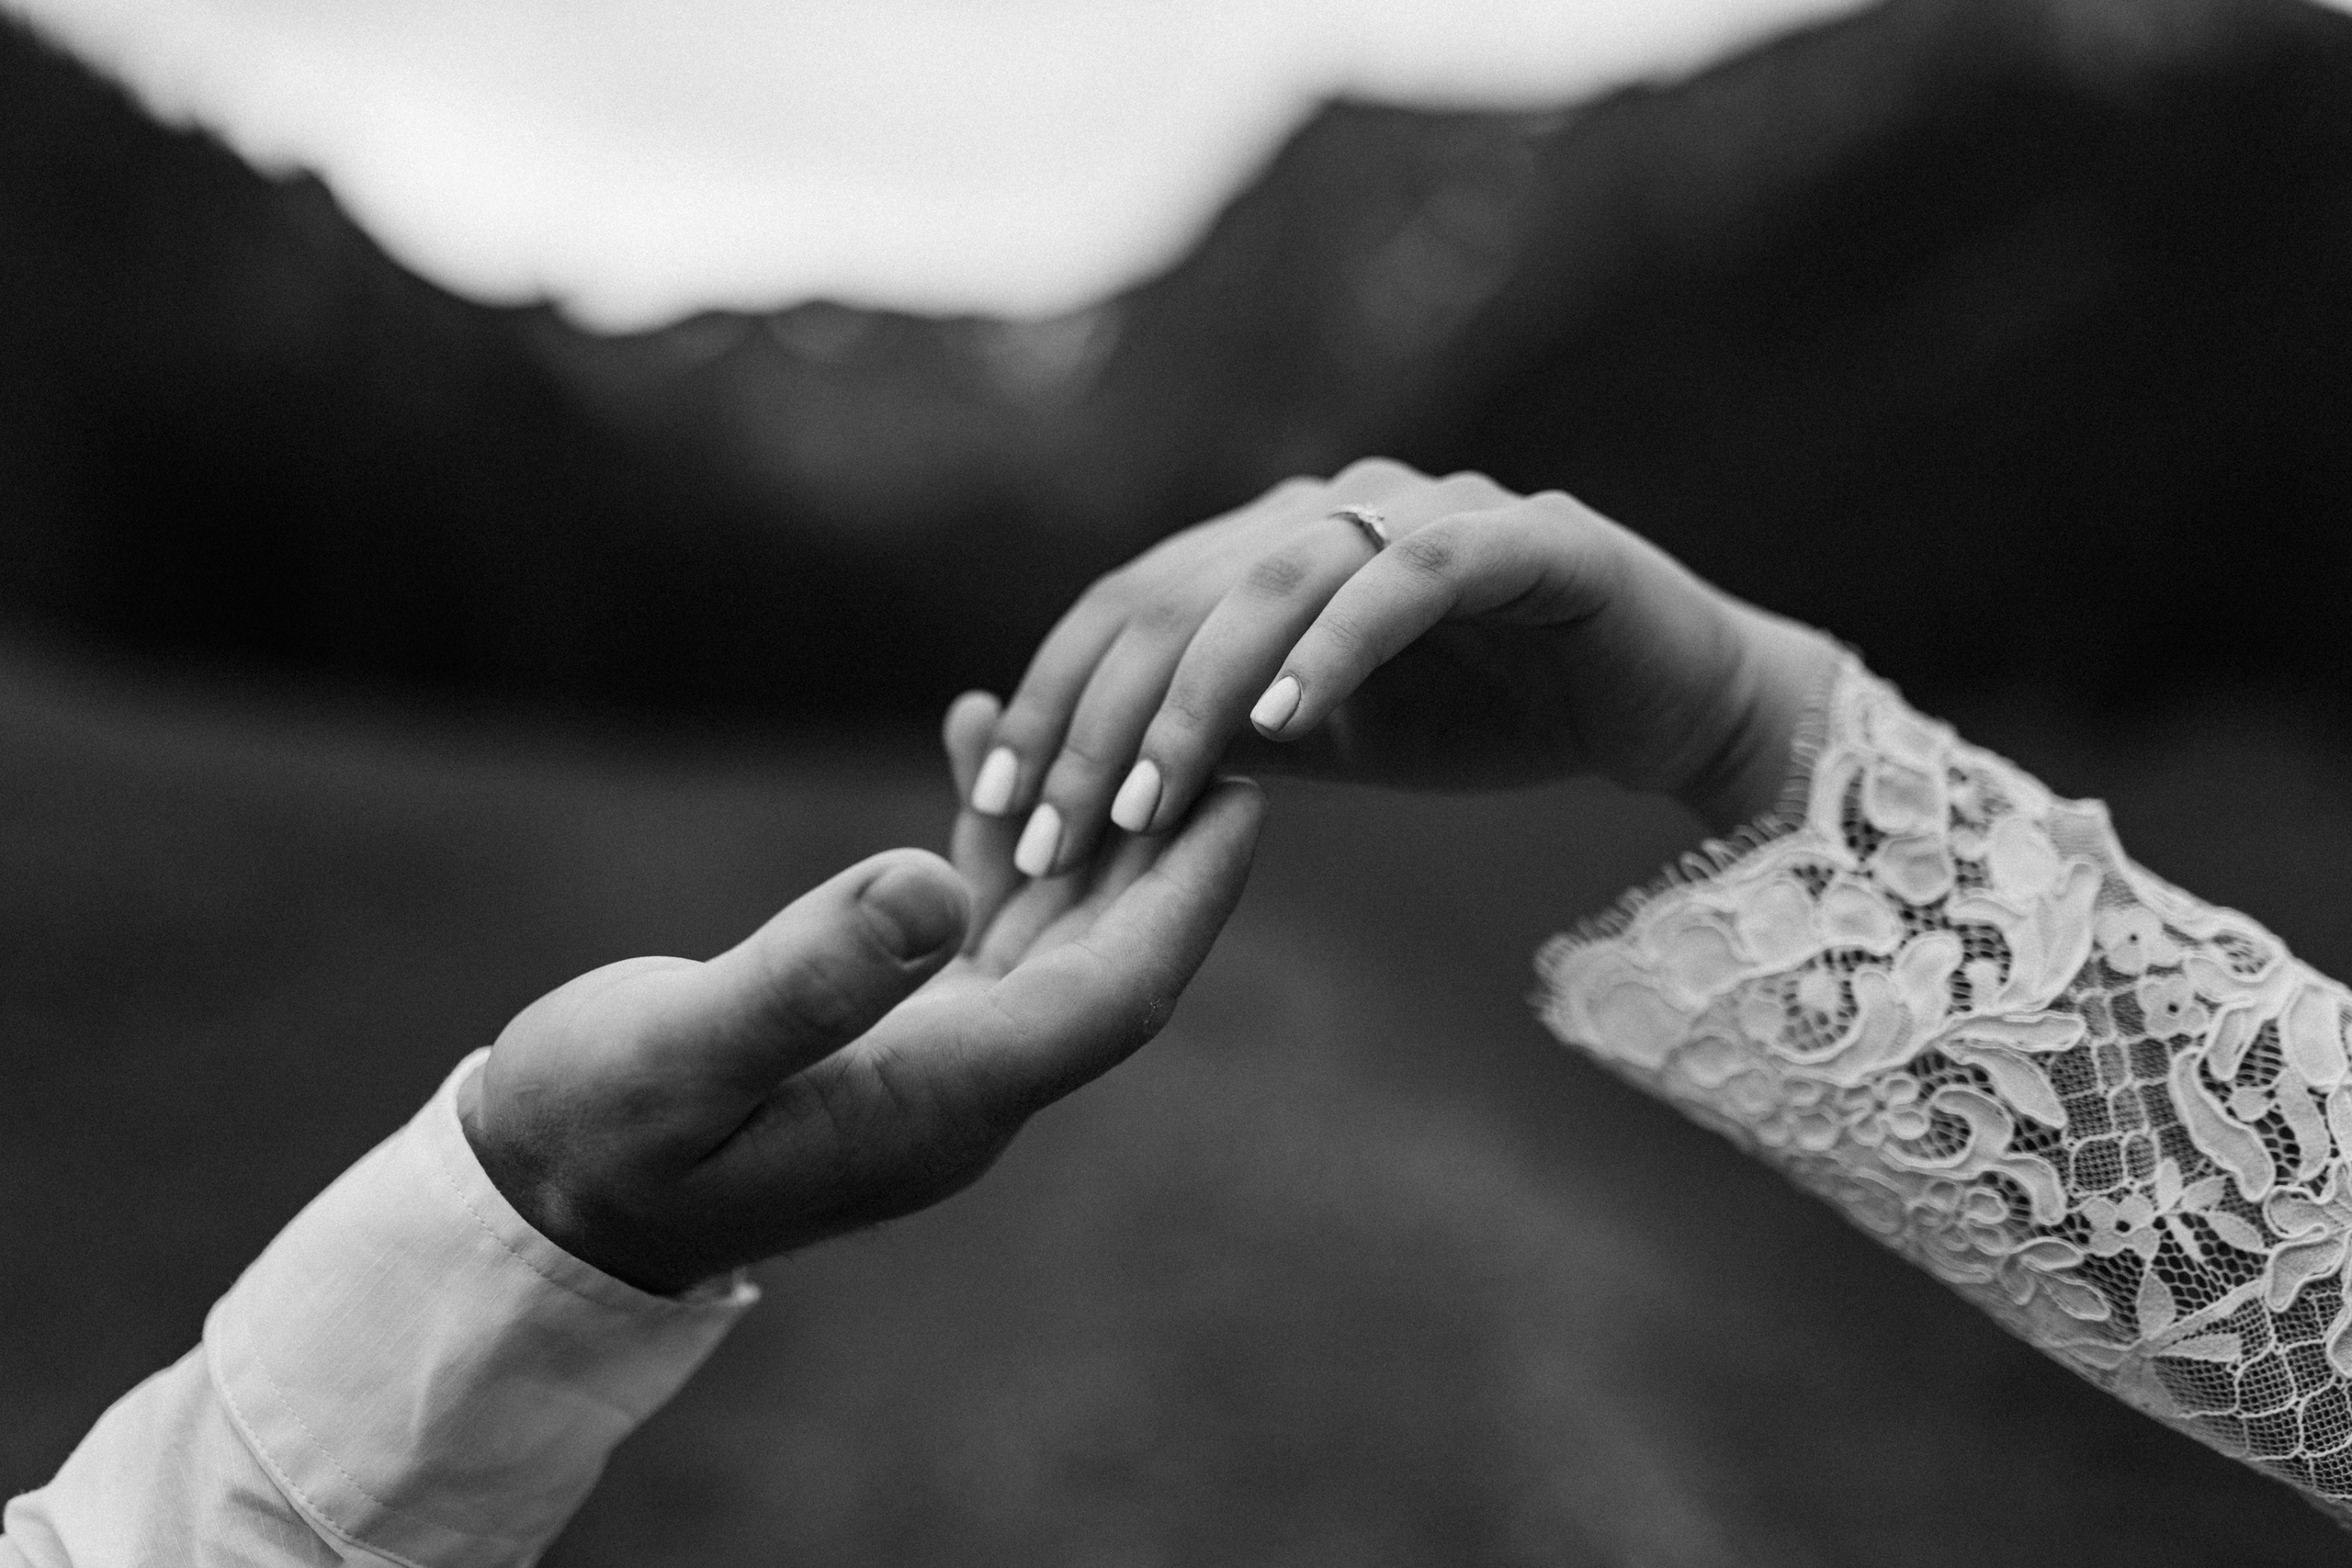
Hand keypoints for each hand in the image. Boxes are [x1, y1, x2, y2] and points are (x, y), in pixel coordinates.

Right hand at [461, 706, 1261, 1293]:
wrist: (542, 1202)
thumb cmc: (593, 1134)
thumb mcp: (678, 1055)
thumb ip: (803, 982)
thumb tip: (931, 886)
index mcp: (938, 1101)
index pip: (1109, 998)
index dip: (1185, 901)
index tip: (1247, 800)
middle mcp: (961, 1088)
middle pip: (1104, 960)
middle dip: (1168, 852)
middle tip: (1229, 732)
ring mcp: (928, 1063)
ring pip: (1046, 934)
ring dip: (1085, 829)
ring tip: (1121, 709)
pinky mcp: (886, 1033)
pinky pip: (967, 925)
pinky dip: (983, 836)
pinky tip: (975, 742)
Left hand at [965, 458, 1841, 878]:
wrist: (1667, 703)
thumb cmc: (1490, 713)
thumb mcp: (1329, 738)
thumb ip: (1228, 731)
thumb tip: (1099, 775)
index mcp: (1277, 542)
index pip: (1129, 604)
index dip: (1053, 697)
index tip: (1000, 802)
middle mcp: (1338, 504)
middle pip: (1176, 589)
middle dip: (1098, 717)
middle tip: (1050, 831)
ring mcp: (1433, 508)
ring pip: (1275, 576)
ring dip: (1196, 696)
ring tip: (1147, 803)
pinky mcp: (1528, 539)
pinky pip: (1411, 575)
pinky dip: (1340, 647)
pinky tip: (1287, 725)